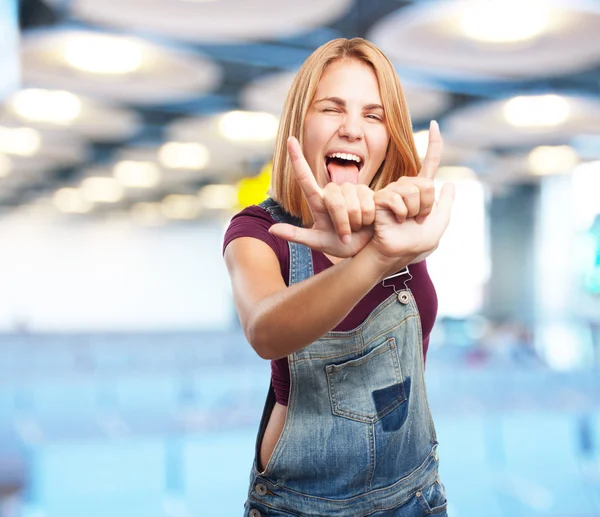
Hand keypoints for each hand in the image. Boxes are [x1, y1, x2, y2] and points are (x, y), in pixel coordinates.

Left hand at [268, 137, 374, 257]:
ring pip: (351, 203)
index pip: (305, 178)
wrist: (366, 248)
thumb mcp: (317, 242)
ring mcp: (351, 190)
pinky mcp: (367, 192)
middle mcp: (333, 192)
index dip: (297, 158)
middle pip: (334, 201)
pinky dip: (367, 217)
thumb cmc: (340, 245)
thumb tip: (271, 229)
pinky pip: (366, 203)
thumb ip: (295, 235)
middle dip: (341, 222)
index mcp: (317, 201)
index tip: (290, 139)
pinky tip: (369, 221)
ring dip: (354, 221)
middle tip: (345, 235)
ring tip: (356, 228)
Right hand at [368, 121, 453, 272]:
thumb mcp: (438, 225)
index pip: (429, 164)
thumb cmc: (414, 244)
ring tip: (405, 222)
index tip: (435, 124)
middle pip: (427, 184)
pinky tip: (395, 221)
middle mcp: (406, 187)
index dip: (434, 145)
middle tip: (417, 220)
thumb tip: (448, 183)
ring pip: (415, 191)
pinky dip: (402, 213)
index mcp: (420, 191)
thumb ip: (446, 205)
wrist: (395, 253)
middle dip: (427, 206)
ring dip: (415, 212)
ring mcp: (393, 192)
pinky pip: (399, 199)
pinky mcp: (381, 199)